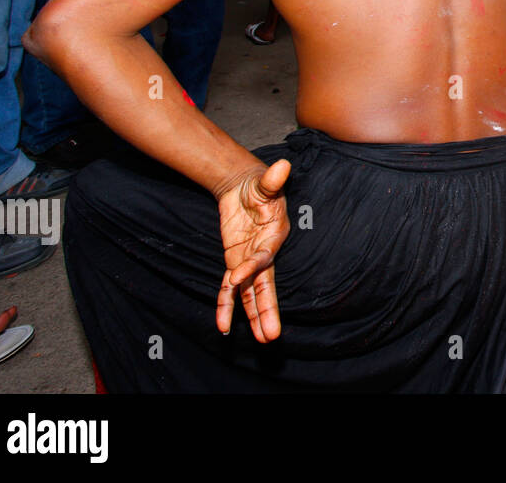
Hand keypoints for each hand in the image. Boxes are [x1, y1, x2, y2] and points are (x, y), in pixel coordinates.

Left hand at [215, 159, 290, 342]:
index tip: (237, 276)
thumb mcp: (263, 182)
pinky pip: (231, 290)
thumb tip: (282, 165)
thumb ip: (271, 179)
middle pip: (266, 286)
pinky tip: (224, 325)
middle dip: (268, 311)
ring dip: (255, 316)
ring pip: (252, 294)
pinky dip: (227, 305)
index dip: (252, 267)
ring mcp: (249, 261)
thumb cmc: (258, 184)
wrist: (244, 187)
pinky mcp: (235, 263)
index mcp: (275, 235)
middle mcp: (265, 253)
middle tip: (272, 335)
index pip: (263, 257)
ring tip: (262, 339)